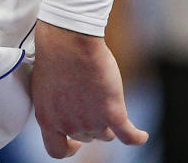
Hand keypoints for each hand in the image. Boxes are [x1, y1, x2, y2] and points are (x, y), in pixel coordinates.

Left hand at [31, 20, 147, 158]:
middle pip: (87, 136)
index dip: (68, 147)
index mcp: (47, 118)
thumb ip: (56, 102)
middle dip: (90, 122)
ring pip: (106, 133)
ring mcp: (92, 122)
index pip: (57, 150)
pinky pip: (129, 135)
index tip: (74, 142)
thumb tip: (66, 107)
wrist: (68, 38)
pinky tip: (142, 135)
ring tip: (106, 99)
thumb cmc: (55, 52)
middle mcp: (69, 125)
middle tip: (91, 99)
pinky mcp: (112, 113)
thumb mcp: (45, 82)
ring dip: (108, 121)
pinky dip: (136, 137)